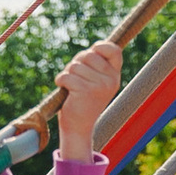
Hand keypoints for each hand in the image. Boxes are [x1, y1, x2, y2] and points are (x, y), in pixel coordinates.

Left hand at [55, 35, 125, 156]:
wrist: (78, 128)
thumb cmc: (83, 102)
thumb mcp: (96, 82)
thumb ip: (96, 65)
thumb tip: (94, 48)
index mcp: (115, 76)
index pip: (114, 50)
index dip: (100, 46)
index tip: (92, 52)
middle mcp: (111, 80)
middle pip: (88, 55)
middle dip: (76, 63)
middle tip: (75, 78)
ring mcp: (99, 86)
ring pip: (75, 66)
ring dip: (67, 74)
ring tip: (71, 88)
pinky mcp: (85, 91)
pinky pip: (67, 76)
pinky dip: (61, 81)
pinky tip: (64, 90)